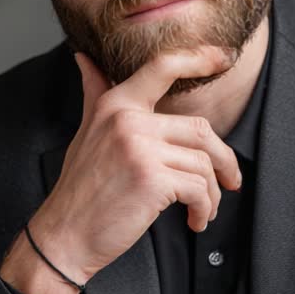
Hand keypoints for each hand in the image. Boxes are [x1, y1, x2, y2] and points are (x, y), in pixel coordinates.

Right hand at [0, 47, 242, 293]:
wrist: (64, 236)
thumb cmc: (80, 189)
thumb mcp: (86, 132)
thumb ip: (95, 92)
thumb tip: (85, 58)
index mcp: (116, 105)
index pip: (163, 67)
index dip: (199, 58)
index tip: (224, 57)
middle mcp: (128, 120)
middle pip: (202, 129)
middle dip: (224, 160)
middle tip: (230, 180)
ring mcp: (140, 148)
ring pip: (204, 163)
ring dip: (213, 193)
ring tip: (204, 208)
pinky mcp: (152, 179)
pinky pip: (199, 189)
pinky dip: (204, 209)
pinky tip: (195, 220)